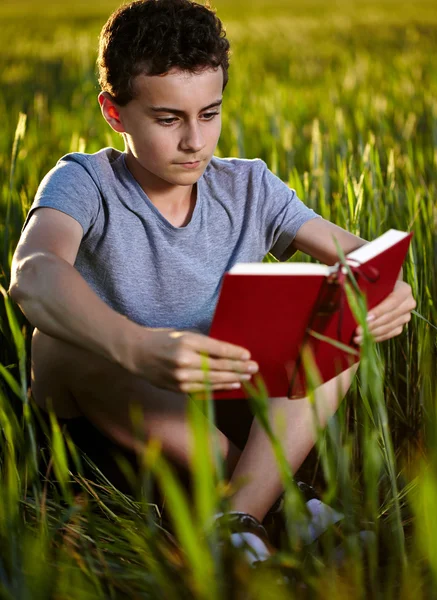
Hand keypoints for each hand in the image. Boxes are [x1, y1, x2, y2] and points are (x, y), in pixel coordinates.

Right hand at [129, 328, 258, 392]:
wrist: (137, 354)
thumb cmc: (164, 340)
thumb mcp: (183, 335)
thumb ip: (203, 344)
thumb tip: (229, 353)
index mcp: (187, 342)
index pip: (217, 349)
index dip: (234, 353)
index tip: (248, 355)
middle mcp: (184, 360)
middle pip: (218, 365)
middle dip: (239, 367)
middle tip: (254, 368)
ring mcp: (181, 376)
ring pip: (213, 379)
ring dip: (233, 378)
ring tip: (248, 377)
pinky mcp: (178, 388)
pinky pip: (204, 388)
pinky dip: (219, 387)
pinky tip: (232, 385)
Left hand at [353, 280, 415, 343]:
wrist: (389, 289)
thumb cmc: (379, 284)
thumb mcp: (376, 283)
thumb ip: (366, 288)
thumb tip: (349, 292)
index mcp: (404, 290)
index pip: (392, 302)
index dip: (378, 311)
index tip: (365, 319)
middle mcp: (408, 304)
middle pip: (389, 317)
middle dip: (372, 326)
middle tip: (358, 331)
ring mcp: (406, 316)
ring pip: (389, 327)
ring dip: (372, 334)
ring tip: (358, 338)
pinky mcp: (402, 325)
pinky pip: (389, 334)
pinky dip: (377, 337)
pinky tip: (365, 340)